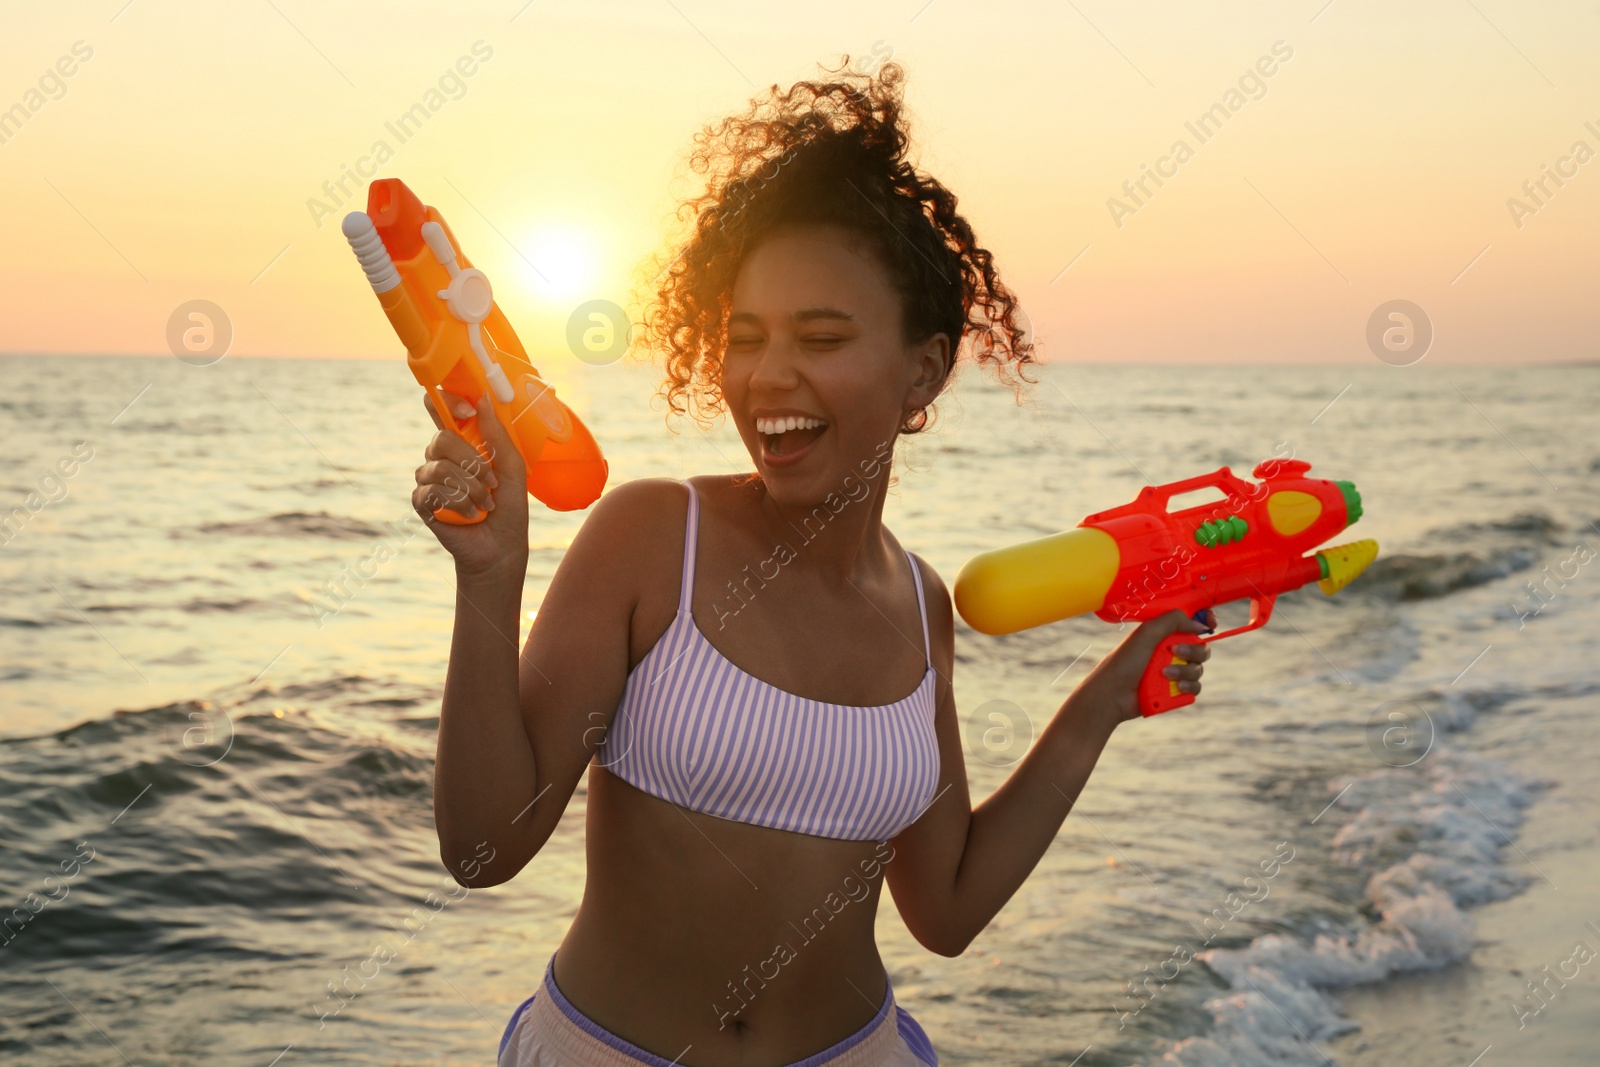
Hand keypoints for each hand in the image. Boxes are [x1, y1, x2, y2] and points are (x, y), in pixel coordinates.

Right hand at [412, 390, 529, 578]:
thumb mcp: (512, 467)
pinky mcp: (422, 502)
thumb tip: (483, 398)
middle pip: (441, 439)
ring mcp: (429, 479)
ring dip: (470, 488)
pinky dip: (457, 503)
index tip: (468, 411)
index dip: (448, 403)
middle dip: (471, 461)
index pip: (442, 410)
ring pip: (438, 467)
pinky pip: (431, 491)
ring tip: (485, 504)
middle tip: (490, 482)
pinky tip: (470, 514)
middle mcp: (441, 457)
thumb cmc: (509, 505)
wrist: (501, 545)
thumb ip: (497, 434)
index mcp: (462, 443)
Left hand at [1075, 608, 1215, 725]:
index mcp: (1163, 634)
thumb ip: (1172, 621)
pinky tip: (1175, 687)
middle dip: (1193, 651)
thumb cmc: (1123, 662)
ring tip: (1164, 674)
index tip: (1211, 625)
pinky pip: (1195, 687)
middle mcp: (1171, 651)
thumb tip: (1198, 623)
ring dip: (1186, 671)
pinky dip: (1188, 687)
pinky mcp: (1175, 690)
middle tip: (1175, 653)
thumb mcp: (1146, 634)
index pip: (1191, 623)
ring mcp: (1174, 671)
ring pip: (1198, 669)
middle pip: (1200, 647)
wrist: (1112, 695)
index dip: (1205, 621)